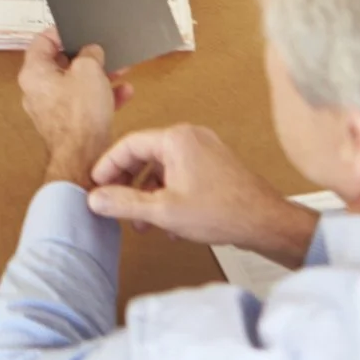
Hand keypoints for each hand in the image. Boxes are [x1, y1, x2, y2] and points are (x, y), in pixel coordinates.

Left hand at [16, 27, 133, 187]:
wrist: (85, 158)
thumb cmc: (80, 115)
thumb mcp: (89, 70)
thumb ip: (90, 53)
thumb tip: (91, 52)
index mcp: (34, 73)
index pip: (42, 41)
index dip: (62, 32)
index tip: (80, 29)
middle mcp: (37, 91)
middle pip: (61, 63)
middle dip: (88, 56)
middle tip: (104, 50)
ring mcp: (51, 109)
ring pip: (76, 84)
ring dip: (99, 76)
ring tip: (121, 69)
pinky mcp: (67, 124)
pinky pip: (84, 103)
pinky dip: (102, 96)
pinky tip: (124, 92)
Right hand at [86, 125, 319, 264]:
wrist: (264, 222)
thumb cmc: (222, 211)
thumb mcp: (162, 211)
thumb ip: (124, 203)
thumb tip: (95, 199)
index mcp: (176, 138)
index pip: (128, 145)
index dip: (108, 167)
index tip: (96, 185)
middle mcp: (190, 137)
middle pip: (144, 155)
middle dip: (128, 184)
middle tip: (115, 203)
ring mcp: (204, 149)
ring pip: (162, 167)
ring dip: (148, 193)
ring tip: (142, 221)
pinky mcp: (213, 164)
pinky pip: (179, 173)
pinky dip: (168, 193)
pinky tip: (168, 221)